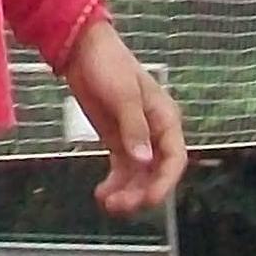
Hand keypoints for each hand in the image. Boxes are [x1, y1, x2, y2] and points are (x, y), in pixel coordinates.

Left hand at [59, 16, 187, 217]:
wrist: (81, 49)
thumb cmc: (108, 64)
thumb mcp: (122, 95)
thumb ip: (133, 127)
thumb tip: (144, 159)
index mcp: (165, 118)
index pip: (174, 158)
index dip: (164, 183)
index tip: (149, 200)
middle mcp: (155, 132)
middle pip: (156, 172)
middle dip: (141, 192)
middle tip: (119, 206)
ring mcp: (135, 137)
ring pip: (138, 175)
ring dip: (127, 192)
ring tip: (107, 204)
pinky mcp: (116, 139)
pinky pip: (122, 169)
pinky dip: (114, 183)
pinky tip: (102, 194)